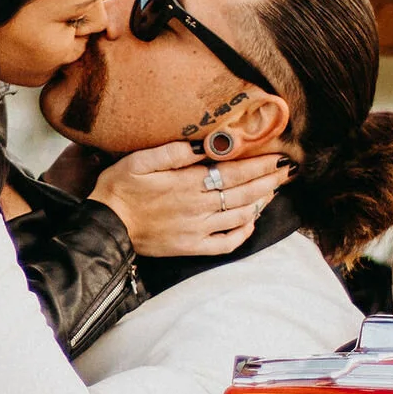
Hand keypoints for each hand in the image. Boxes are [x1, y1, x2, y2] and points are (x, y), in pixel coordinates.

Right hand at [90, 140, 290, 255]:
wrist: (106, 227)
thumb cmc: (119, 188)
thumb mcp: (138, 160)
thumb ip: (171, 152)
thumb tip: (201, 146)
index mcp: (187, 183)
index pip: (234, 172)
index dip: (259, 165)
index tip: (278, 158)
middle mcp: (197, 207)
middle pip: (243, 193)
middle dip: (268, 181)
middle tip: (287, 173)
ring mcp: (196, 230)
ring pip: (239, 217)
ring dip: (260, 203)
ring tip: (272, 191)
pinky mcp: (191, 247)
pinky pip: (225, 244)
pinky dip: (243, 234)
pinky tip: (250, 223)